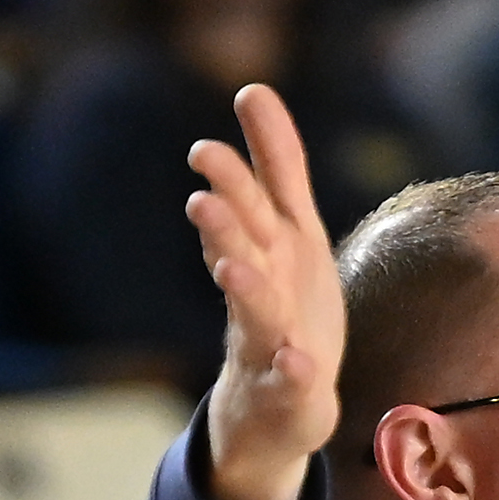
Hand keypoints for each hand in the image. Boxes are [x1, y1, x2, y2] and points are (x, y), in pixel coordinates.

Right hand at [187, 83, 344, 499]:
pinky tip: (296, 361)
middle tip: (203, 196)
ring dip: (243, 288)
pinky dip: (290, 371)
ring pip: (254, 311)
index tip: (220, 133)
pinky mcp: (289, 390)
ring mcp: (269, 341)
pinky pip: (289, 381)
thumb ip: (278, 167)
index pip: (253, 201)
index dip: (241, 169)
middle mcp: (259, 289)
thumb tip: (254, 89)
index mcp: (267, 249)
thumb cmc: (285, 306)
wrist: (273, 409)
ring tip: (231, 269)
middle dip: (223, 224)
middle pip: (241, 250)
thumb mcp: (291, 232)